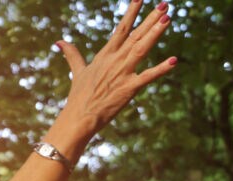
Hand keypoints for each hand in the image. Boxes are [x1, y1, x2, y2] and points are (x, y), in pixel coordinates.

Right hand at [55, 1, 175, 135]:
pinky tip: (173, 60)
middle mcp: (116, 60)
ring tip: (167, 18)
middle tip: (165, 4)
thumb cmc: (79, 96)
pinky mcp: (129, 88)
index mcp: (105, 55)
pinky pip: (148, 76)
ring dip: (155, 33)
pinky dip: (161, 69)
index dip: (132, 13)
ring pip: (142, 48)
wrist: (80, 116)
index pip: (121, 29)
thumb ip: (72, 54)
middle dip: (151, 19)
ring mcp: (123, 73)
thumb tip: (59, 41)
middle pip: (136, 34)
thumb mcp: (77, 71)